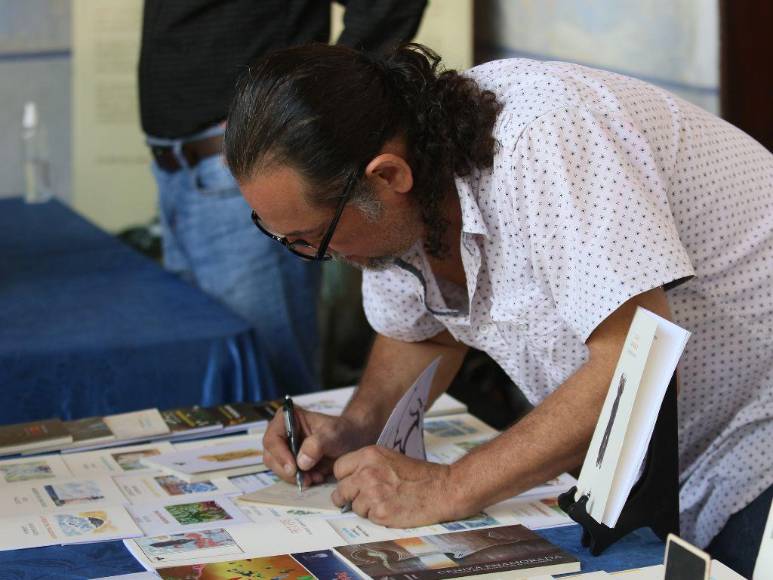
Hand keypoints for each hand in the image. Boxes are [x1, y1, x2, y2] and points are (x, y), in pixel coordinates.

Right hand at [262, 407, 374, 487]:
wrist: (352, 440)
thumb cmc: (342, 431)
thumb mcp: (333, 434)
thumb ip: (317, 444)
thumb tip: (301, 462)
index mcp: (287, 417)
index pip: (272, 438)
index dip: (280, 455)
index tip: (294, 469)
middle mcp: (281, 432)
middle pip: (271, 456)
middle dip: (288, 470)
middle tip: (307, 478)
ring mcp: (284, 447)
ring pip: (277, 468)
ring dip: (294, 477)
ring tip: (315, 477)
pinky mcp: (290, 461)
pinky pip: (287, 475)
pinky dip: (299, 480)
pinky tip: (315, 477)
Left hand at [331, 445, 463, 527]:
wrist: (442, 488)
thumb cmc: (419, 475)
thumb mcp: (390, 458)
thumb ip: (368, 465)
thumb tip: (350, 479)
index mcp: (369, 455)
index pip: (339, 468)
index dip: (345, 478)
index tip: (350, 484)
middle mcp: (367, 472)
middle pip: (341, 490)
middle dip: (348, 496)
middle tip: (361, 499)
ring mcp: (372, 492)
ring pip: (353, 506)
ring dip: (365, 508)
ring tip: (385, 502)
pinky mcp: (380, 511)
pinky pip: (367, 518)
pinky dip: (377, 517)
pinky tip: (391, 509)